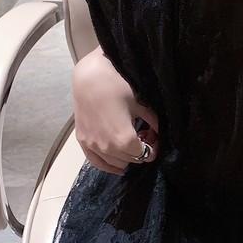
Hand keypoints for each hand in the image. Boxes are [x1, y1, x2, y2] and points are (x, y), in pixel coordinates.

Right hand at [72, 47, 158, 173]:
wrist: (89, 77)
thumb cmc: (116, 86)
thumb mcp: (139, 104)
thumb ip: (152, 122)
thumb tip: (159, 132)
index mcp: (125, 141)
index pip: (145, 154)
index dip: (152, 147)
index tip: (153, 138)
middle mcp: (109, 149)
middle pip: (131, 159)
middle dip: (139, 151)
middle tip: (142, 137)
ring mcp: (94, 146)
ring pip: (115, 163)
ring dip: (125, 157)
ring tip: (127, 142)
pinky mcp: (83, 141)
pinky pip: (97, 162)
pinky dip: (108, 166)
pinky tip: (117, 165)